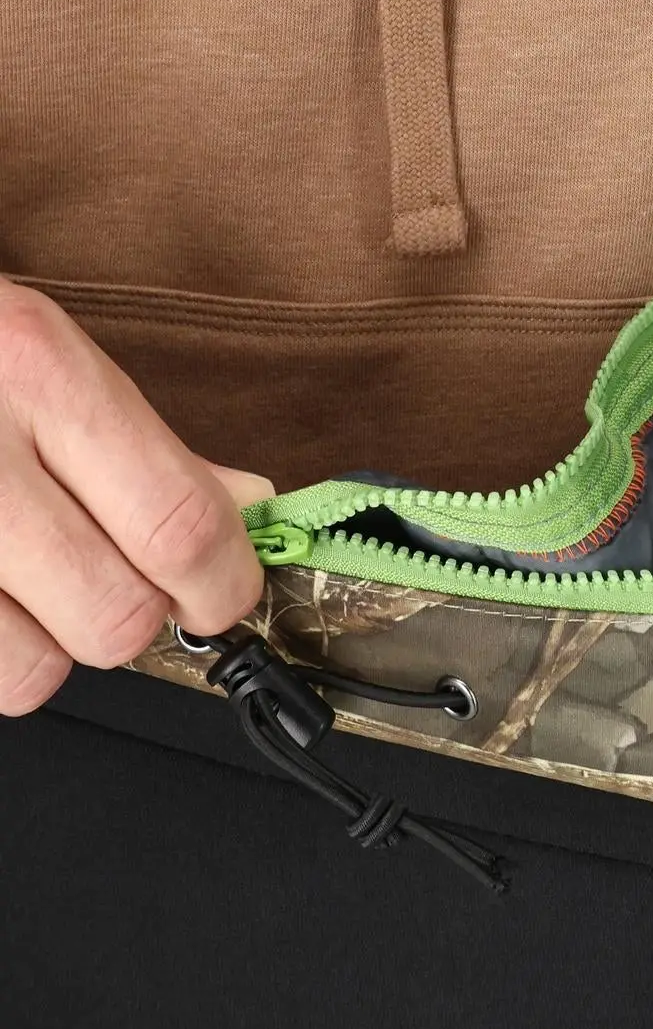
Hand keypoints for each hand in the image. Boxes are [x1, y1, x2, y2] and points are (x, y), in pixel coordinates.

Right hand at [0, 279, 271, 716]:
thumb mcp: (42, 357)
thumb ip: (146, 442)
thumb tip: (248, 506)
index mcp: (39, 372)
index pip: (177, 520)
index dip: (224, 583)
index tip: (229, 596)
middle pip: (114, 612)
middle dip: (136, 619)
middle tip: (120, 587)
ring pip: (29, 671)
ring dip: (47, 650)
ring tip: (27, 592)